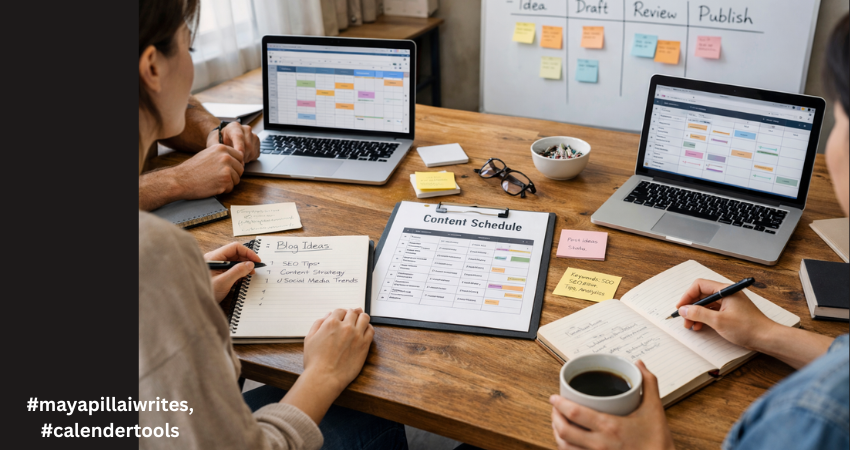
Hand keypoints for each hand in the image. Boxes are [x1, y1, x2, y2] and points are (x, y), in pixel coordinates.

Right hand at [172, 144, 244, 197]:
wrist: (180, 180)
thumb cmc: (192, 169)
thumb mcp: (207, 154)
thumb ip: (221, 155)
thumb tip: (234, 159)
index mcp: (221, 148)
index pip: (239, 156)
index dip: (235, 164)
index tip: (229, 169)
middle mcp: (226, 157)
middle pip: (240, 168)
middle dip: (233, 175)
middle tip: (220, 178)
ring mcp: (226, 169)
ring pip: (237, 179)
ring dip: (228, 183)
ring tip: (215, 181)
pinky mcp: (225, 181)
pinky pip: (231, 188)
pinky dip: (224, 190)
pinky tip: (213, 186)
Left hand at [203, 242, 260, 301]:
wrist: (195, 303)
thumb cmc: (205, 292)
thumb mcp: (224, 282)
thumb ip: (237, 272)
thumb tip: (250, 264)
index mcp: (214, 257)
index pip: (235, 247)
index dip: (247, 252)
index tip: (256, 260)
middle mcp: (215, 259)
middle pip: (235, 253)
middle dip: (246, 260)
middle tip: (254, 269)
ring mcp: (216, 266)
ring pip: (234, 261)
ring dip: (243, 267)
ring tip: (248, 275)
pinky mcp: (218, 273)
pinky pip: (231, 268)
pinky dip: (238, 272)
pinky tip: (240, 280)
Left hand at [208, 122, 259, 162]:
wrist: (224, 138)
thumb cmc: (218, 139)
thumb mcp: (213, 142)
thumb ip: (215, 147)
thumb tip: (220, 154)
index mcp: (234, 126)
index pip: (239, 136)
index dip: (239, 147)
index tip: (239, 156)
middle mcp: (246, 129)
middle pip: (247, 145)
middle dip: (241, 156)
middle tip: (233, 161)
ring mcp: (253, 135)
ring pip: (252, 151)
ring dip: (244, 158)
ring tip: (236, 157)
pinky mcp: (257, 142)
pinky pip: (255, 154)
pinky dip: (249, 158)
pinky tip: (241, 156)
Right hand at [303, 308, 373, 395]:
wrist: (325, 377)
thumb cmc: (315, 362)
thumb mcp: (309, 338)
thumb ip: (318, 324)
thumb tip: (327, 316)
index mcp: (331, 323)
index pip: (340, 311)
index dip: (341, 314)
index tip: (342, 318)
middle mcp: (345, 327)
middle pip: (353, 312)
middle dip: (351, 315)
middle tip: (351, 320)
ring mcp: (357, 335)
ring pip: (364, 318)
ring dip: (361, 318)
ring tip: (359, 323)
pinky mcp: (365, 345)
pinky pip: (371, 330)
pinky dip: (368, 328)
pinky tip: (364, 332)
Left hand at [550, 361, 674, 449]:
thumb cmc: (658, 441)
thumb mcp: (655, 409)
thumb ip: (648, 383)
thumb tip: (638, 364)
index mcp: (610, 427)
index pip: (574, 413)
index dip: (558, 404)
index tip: (554, 397)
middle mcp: (600, 444)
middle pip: (564, 431)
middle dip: (554, 418)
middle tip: (555, 408)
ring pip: (565, 447)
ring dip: (557, 434)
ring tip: (558, 423)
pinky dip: (566, 448)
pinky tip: (568, 441)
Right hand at [674, 279, 774, 349]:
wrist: (766, 338)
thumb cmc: (748, 328)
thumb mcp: (718, 321)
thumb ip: (698, 313)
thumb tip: (684, 309)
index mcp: (725, 290)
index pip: (700, 286)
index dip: (687, 296)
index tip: (681, 307)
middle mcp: (727, 294)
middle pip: (702, 295)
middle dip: (691, 307)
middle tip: (685, 319)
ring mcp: (729, 303)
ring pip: (706, 304)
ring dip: (696, 314)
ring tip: (691, 325)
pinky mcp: (730, 312)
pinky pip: (712, 311)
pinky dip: (704, 318)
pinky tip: (700, 326)